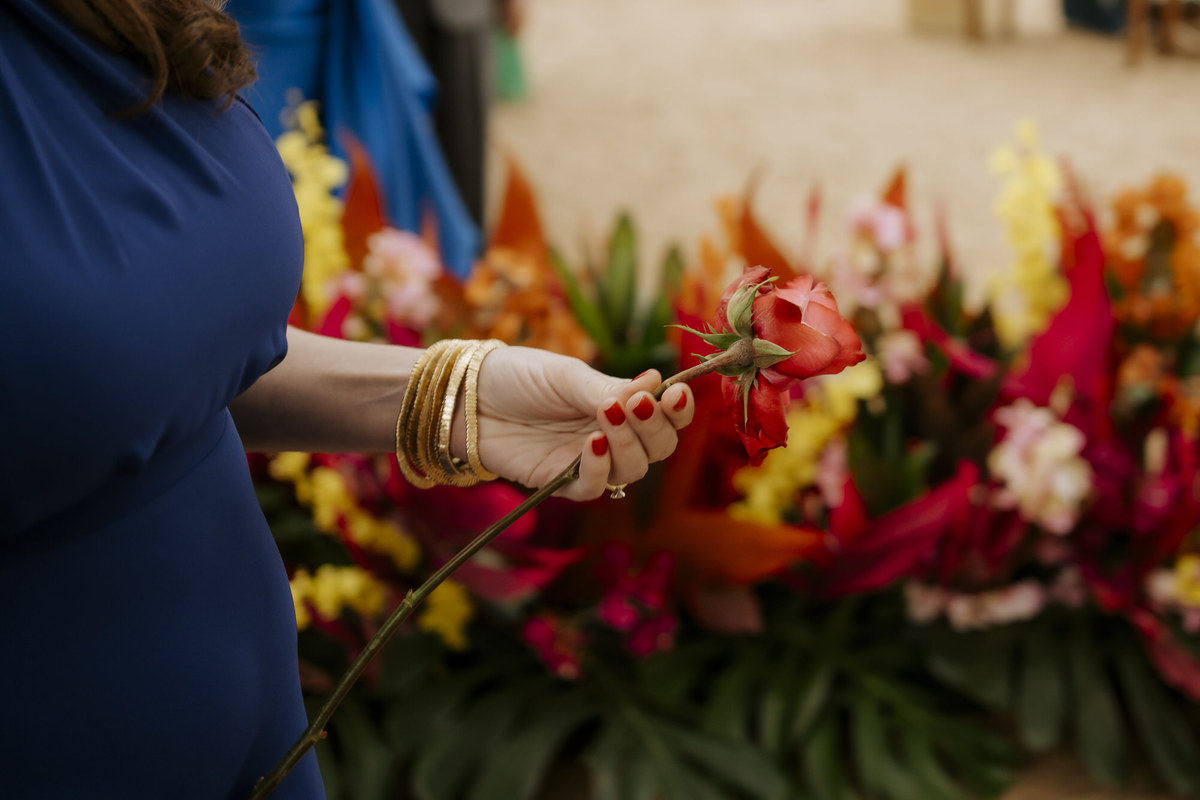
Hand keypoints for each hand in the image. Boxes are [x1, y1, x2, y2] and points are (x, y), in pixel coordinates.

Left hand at [472, 347, 693, 499]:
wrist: (467, 396)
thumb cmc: (517, 377)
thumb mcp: (566, 375)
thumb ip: (609, 389)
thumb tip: (658, 384)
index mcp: (618, 404)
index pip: (665, 416)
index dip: (677, 410)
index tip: (675, 393)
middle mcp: (611, 435)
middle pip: (658, 448)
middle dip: (657, 428)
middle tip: (640, 405)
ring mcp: (587, 461)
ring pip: (632, 469)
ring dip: (629, 443)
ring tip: (609, 415)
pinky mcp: (560, 483)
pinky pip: (594, 487)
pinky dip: (600, 467)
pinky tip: (593, 443)